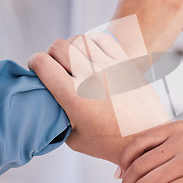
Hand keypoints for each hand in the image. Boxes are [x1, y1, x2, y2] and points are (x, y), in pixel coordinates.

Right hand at [28, 33, 168, 162]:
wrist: (148, 138)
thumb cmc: (110, 142)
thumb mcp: (74, 137)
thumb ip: (57, 116)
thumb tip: (47, 100)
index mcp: (75, 96)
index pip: (42, 63)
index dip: (34, 63)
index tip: (36, 68)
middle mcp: (91, 77)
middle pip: (59, 46)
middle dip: (51, 53)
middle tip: (55, 65)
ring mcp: (110, 66)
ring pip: (80, 39)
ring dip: (71, 47)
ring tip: (73, 60)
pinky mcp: (125, 63)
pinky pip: (102, 39)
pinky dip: (91, 43)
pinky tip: (91, 55)